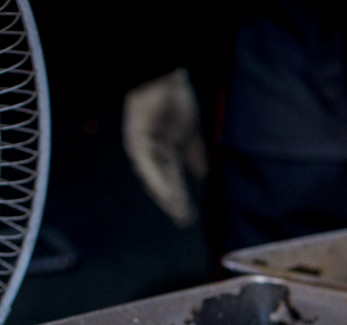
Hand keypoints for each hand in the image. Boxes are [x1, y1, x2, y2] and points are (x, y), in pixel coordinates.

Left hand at [122, 68, 207, 226]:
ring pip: (154, 176)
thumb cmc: (176, 99)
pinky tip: (166, 191)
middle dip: (173, 201)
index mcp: (165, 151)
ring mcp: (143, 146)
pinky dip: (156, 178)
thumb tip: (203, 176)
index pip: (174, 179)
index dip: (182, 197)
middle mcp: (152, 152)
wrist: (164, 77)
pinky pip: (147, 163)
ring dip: (165, 193)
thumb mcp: (191, 132)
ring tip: (178, 209)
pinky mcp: (136, 138)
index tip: (190, 215)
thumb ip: (195, 155)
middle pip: (163, 182)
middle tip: (185, 219)